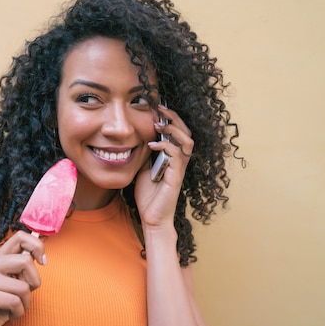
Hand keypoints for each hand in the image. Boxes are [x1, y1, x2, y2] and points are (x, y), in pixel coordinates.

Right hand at [0, 231, 45, 325]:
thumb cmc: (1, 304)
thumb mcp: (15, 282)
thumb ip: (23, 267)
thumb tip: (40, 254)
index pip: (20, 237)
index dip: (37, 246)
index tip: (43, 262)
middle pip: (25, 261)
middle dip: (34, 282)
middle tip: (25, 294)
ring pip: (23, 287)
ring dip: (25, 302)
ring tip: (14, 307)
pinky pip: (15, 302)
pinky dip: (18, 312)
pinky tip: (8, 314)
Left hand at [135, 105, 193, 228]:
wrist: (151, 217)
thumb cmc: (148, 195)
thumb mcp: (142, 167)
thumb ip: (145, 153)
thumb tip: (137, 137)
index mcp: (173, 156)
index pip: (178, 131)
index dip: (170, 118)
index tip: (156, 107)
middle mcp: (180, 160)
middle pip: (186, 131)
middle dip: (174, 117)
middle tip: (159, 108)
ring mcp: (180, 169)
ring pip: (187, 141)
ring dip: (173, 129)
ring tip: (158, 124)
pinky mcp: (177, 177)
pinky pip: (178, 156)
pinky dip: (166, 147)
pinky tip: (152, 145)